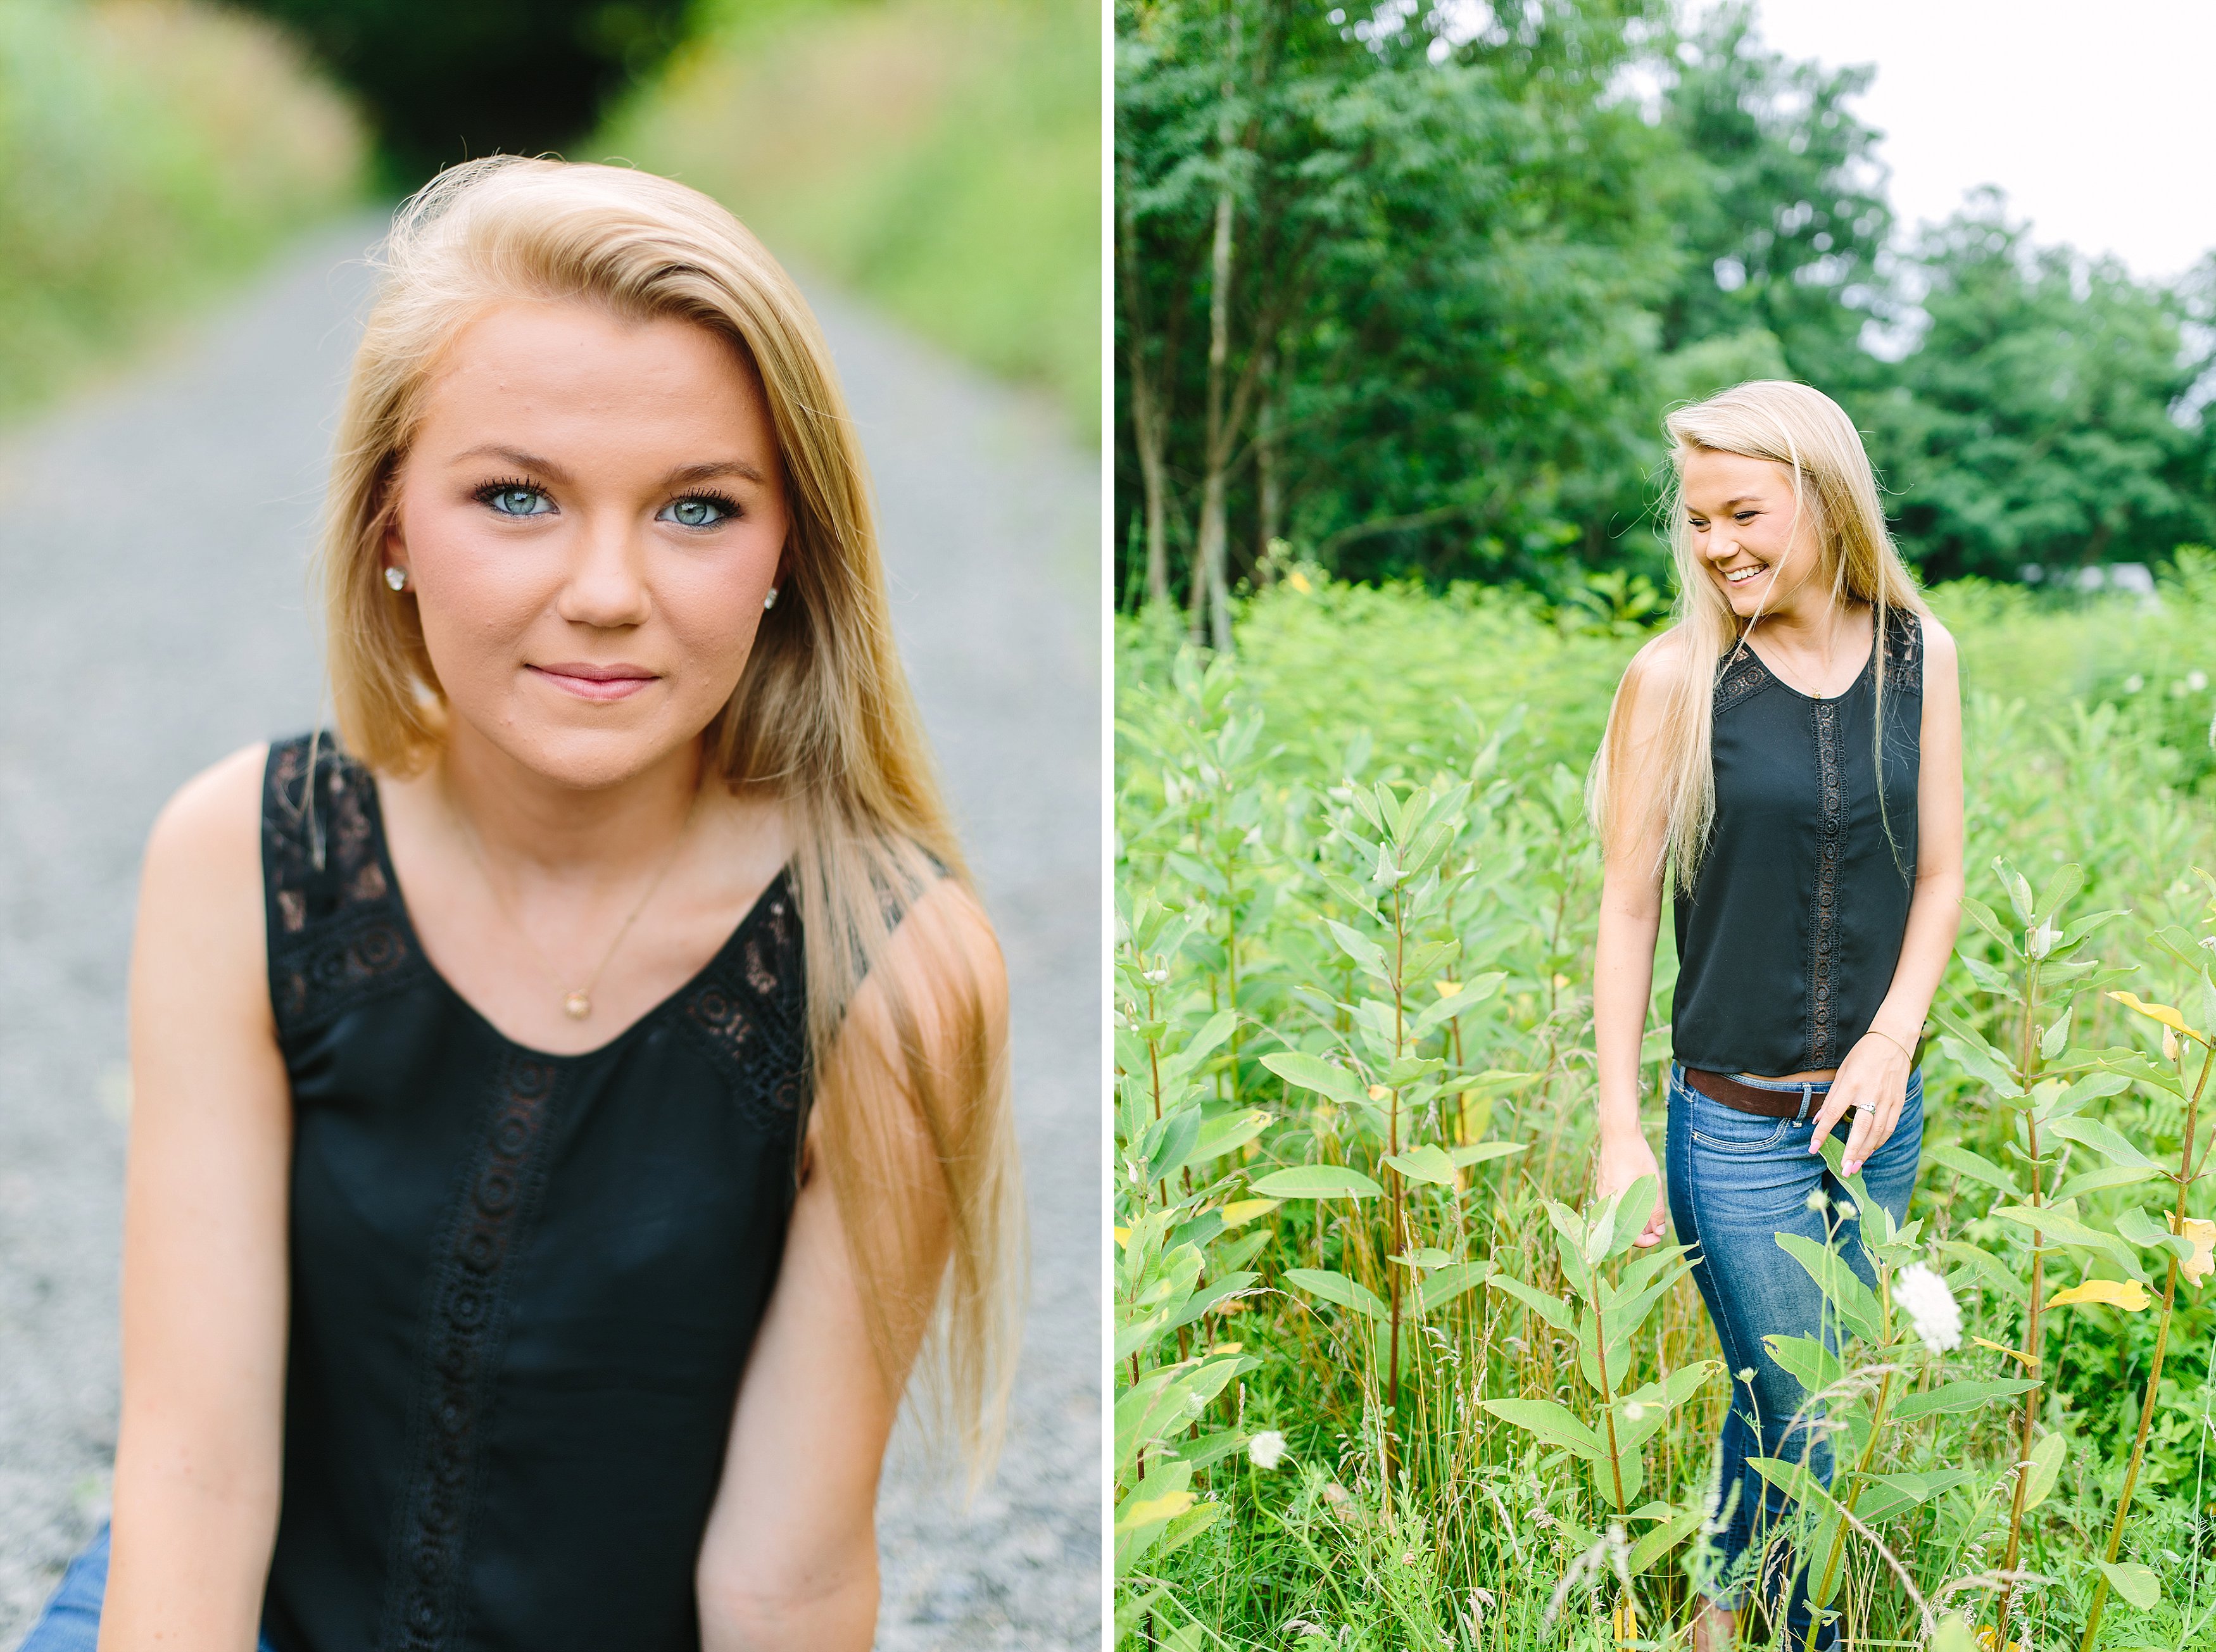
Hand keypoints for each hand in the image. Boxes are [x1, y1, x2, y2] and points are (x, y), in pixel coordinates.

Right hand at [1596, 1129, 1666, 1247]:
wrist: (1618, 1135)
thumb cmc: (1637, 1158)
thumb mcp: (1652, 1186)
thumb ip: (1656, 1211)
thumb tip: (1658, 1231)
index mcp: (1617, 1207)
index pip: (1630, 1238)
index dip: (1647, 1241)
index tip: (1659, 1236)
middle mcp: (1606, 1205)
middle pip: (1622, 1230)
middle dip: (1641, 1231)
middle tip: (1658, 1224)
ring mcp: (1602, 1196)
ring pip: (1618, 1218)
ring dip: (1635, 1220)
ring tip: (1651, 1210)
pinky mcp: (1603, 1188)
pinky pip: (1614, 1207)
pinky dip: (1627, 1209)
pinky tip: (1640, 1199)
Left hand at [1807, 1033, 1911, 1176]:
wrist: (1893, 1042)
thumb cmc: (1863, 1055)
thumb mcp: (1842, 1071)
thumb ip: (1832, 1097)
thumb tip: (1818, 1119)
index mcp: (1853, 1084)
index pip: (1835, 1113)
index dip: (1823, 1132)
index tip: (1813, 1148)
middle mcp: (1871, 1094)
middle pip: (1861, 1129)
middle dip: (1851, 1152)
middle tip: (1844, 1170)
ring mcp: (1888, 1100)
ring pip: (1877, 1132)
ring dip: (1866, 1151)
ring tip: (1855, 1165)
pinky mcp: (1899, 1103)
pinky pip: (1890, 1127)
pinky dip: (1879, 1141)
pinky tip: (1870, 1150)